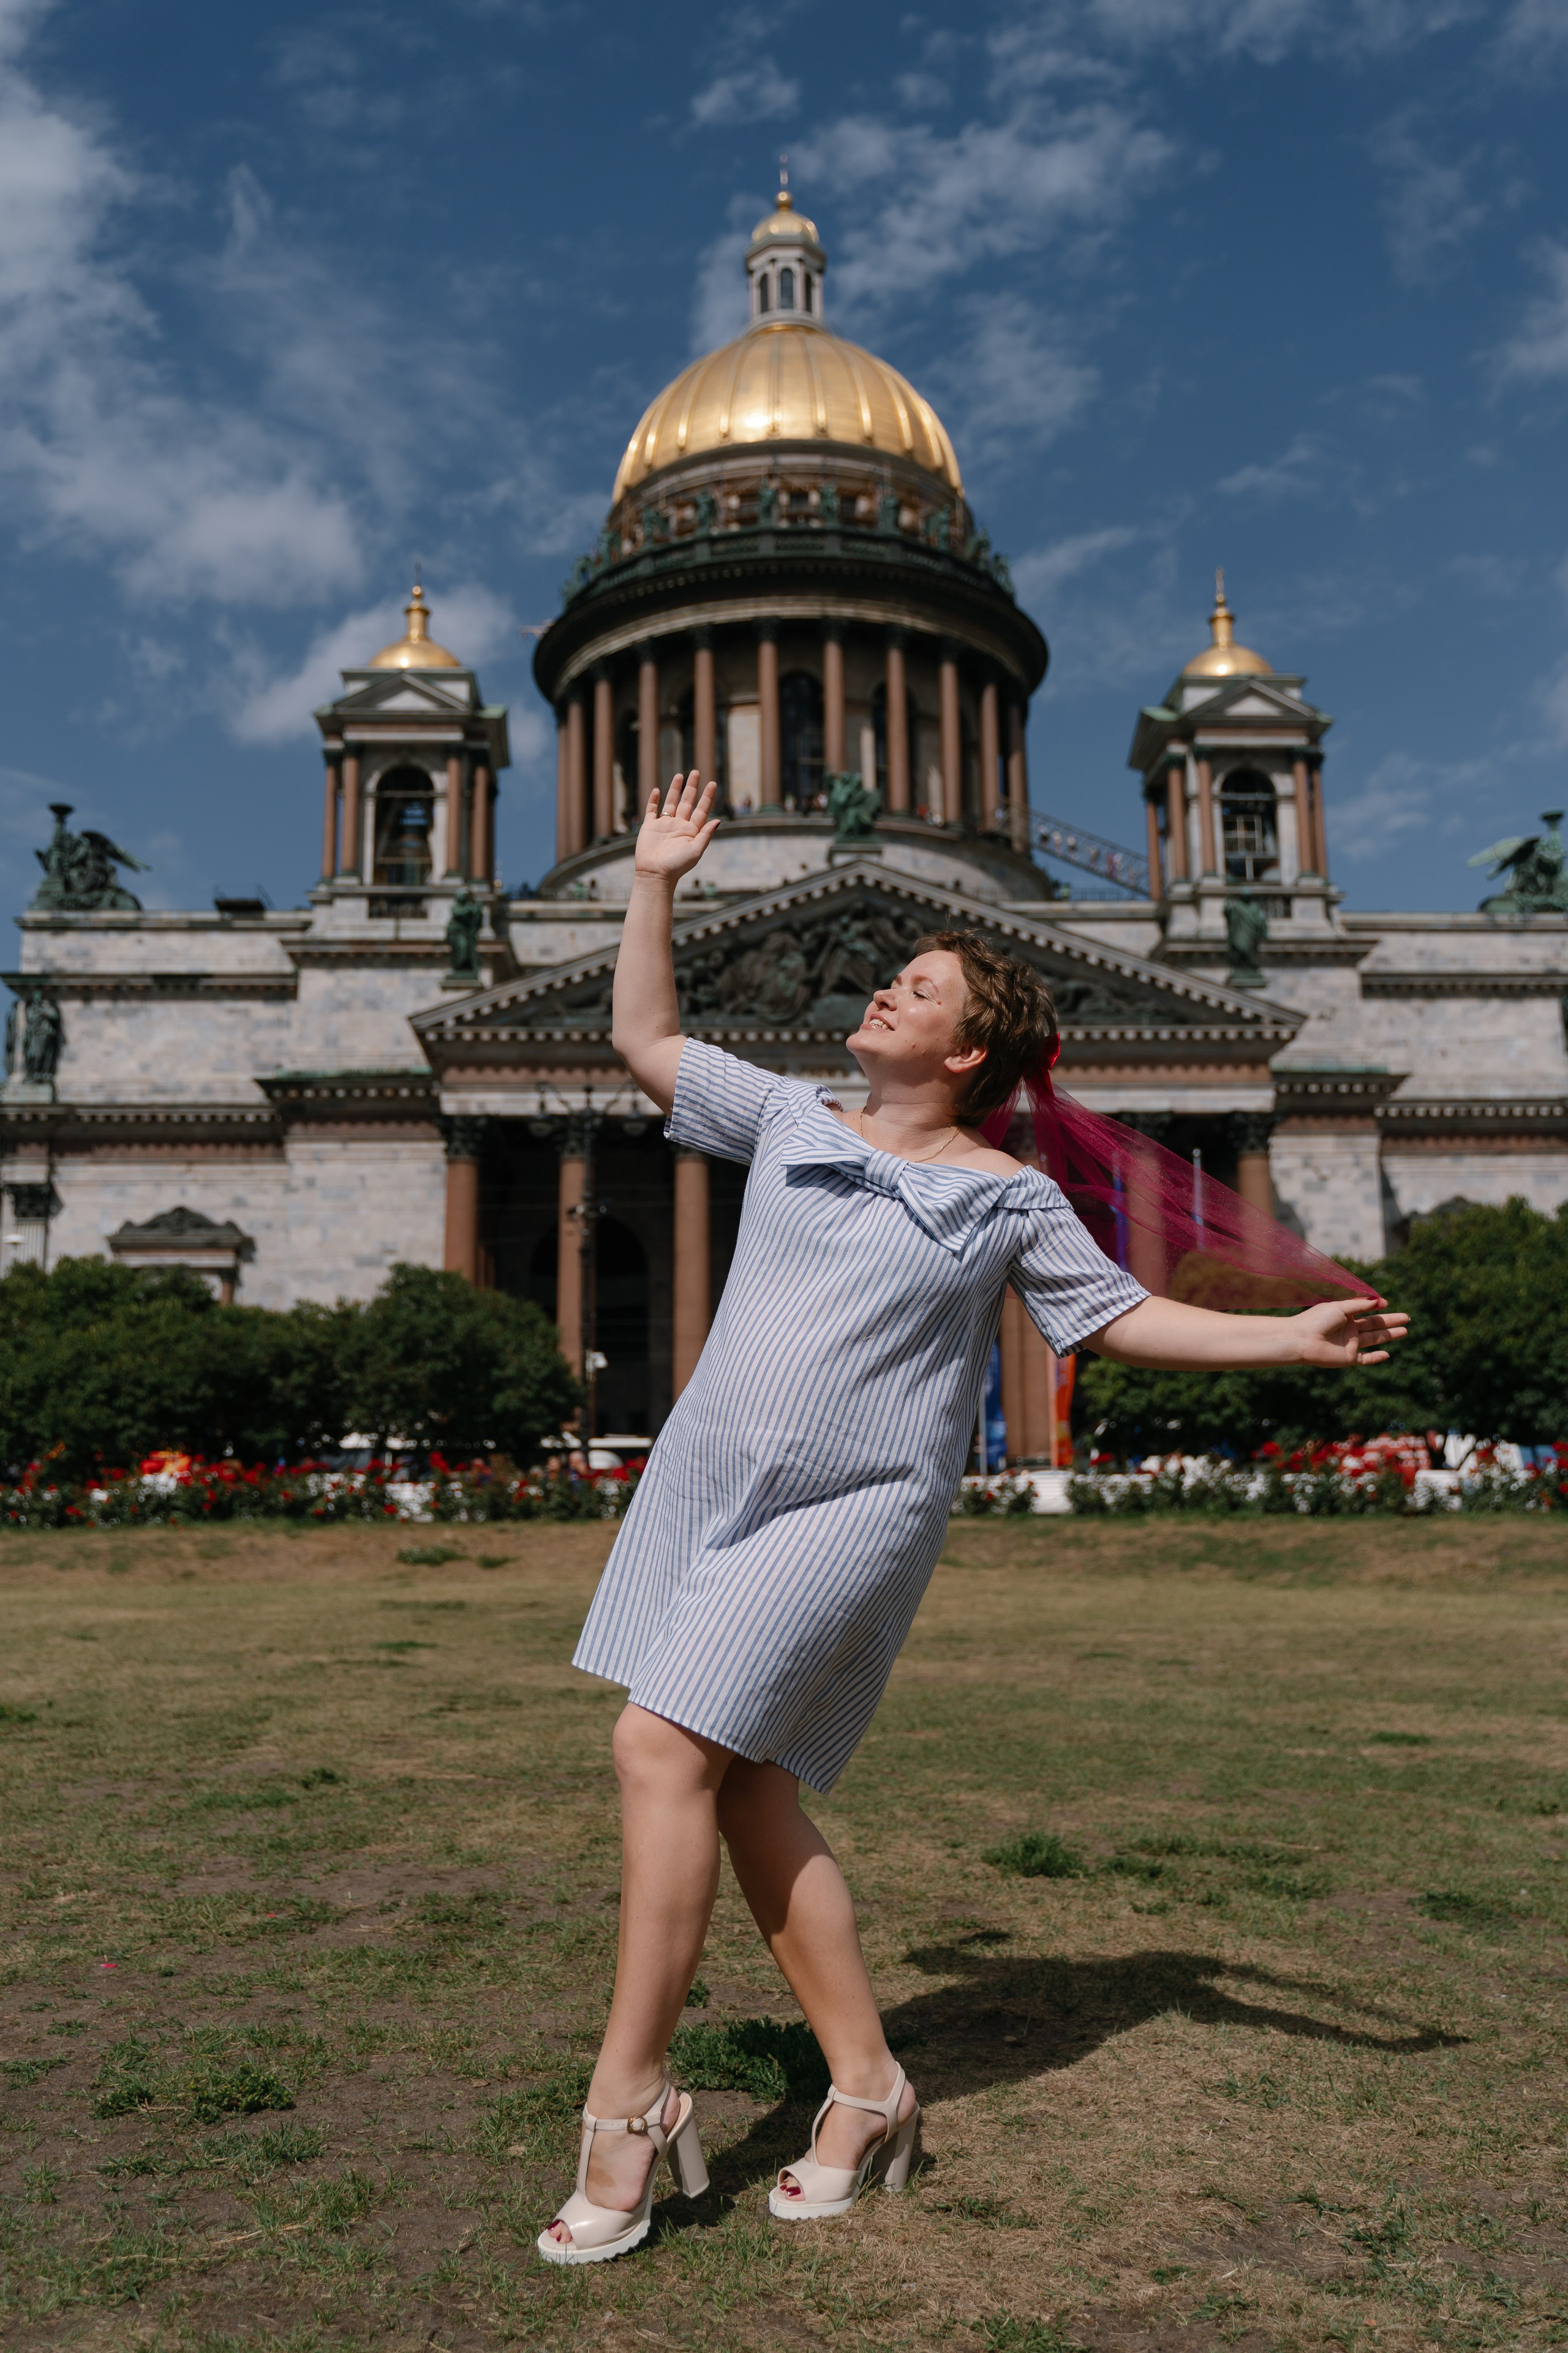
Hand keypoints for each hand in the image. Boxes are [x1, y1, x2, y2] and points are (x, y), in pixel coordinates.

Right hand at [634, 771, 718, 882]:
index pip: (701, 810)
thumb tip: (718, 820)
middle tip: (696, 772)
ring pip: (671, 802)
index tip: (712, 783)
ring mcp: (664, 825)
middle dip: (692, 787)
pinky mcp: (650, 827)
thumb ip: (706, 834)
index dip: (707, 797)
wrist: (655, 873)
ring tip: (680, 775)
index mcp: (691, 831)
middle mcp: (679, 826)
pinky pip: (652, 810)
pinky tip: (658, 790)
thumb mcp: (696, 850)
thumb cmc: (677, 865)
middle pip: (687, 802)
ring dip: (675, 789)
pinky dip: (654, 800)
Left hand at [1291, 1296, 1408, 1367]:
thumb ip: (1360, 1305)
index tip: (1387, 1303)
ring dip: (1389, 1335)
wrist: (1302, 1340)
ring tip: (1405, 1331)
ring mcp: (1349, 1344)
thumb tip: (1380, 1301)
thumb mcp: (1340, 1308)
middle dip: (1390, 1321)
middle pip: (1374, 1325)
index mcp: (1344, 1315)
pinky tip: (1387, 1354)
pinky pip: (1365, 1359)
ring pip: (1374, 1339)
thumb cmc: (1317, 1320)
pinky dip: (1376, 1358)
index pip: (1365, 1311)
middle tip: (1407, 1318)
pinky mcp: (1348, 1358)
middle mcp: (1348, 1329)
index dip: (1377, 1307)